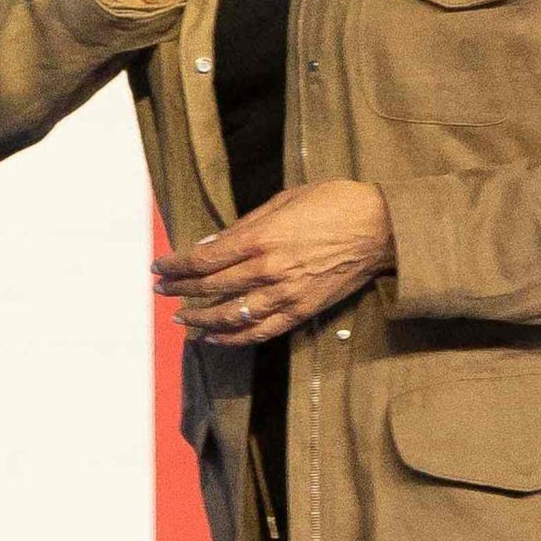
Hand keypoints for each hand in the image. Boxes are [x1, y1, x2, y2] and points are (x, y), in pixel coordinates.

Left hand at [157, 180, 393, 345]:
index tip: (159, 267)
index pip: (203, 260)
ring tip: (180, 319)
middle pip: (210, 288)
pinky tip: (214, 338)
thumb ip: (243, 226)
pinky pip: (260, 331)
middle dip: (179, 290)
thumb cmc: (334, 204)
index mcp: (260, 239)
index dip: (176, 266)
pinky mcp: (301, 311)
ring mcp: (285, 294)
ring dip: (200, 319)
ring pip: (230, 316)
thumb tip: (208, 244)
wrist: (382, 228)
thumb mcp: (284, 201)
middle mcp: (268, 270)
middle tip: (161, 291)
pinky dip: (233, 338)